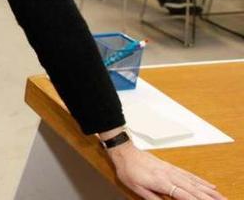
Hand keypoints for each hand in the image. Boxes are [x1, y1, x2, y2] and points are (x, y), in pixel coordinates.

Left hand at [108, 142, 224, 198]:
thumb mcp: (136, 188)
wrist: (125, 152)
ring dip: (210, 191)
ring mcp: (172, 171)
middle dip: (209, 197)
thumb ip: (152, 198)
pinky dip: (202, 181)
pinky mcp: (172, 167)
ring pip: (195, 182)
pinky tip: (210, 185)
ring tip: (221, 197)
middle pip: (194, 189)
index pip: (183, 195)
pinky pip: (190, 175)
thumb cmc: (128, 170)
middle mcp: (170, 175)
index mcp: (161, 182)